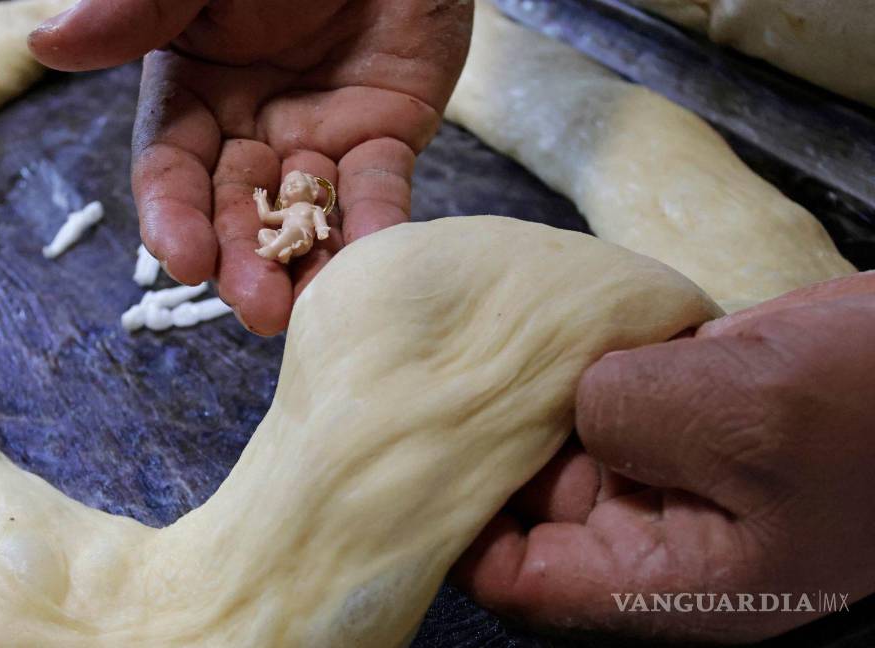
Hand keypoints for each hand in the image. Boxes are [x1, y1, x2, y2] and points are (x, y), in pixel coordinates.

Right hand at [29, 0, 471, 334]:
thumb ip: (136, 12)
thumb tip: (45, 44)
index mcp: (192, 93)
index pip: (170, 169)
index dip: (173, 217)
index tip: (183, 259)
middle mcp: (250, 128)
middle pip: (236, 210)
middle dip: (243, 261)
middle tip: (257, 305)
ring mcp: (318, 137)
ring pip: (305, 217)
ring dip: (305, 266)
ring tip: (310, 307)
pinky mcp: (384, 138)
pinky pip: (378, 192)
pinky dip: (376, 228)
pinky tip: (374, 262)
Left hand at [454, 272, 874, 641]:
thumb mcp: (751, 416)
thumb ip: (631, 413)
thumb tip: (565, 393)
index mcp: (665, 580)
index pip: (518, 578)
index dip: (455, 528)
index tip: (411, 455)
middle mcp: (652, 539)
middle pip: (523, 509)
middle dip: (478, 448)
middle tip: (421, 375)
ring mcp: (665, 473)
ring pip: (555, 446)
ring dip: (522, 397)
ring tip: (468, 337)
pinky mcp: (681, 418)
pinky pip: (600, 399)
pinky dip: (570, 364)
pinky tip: (540, 318)